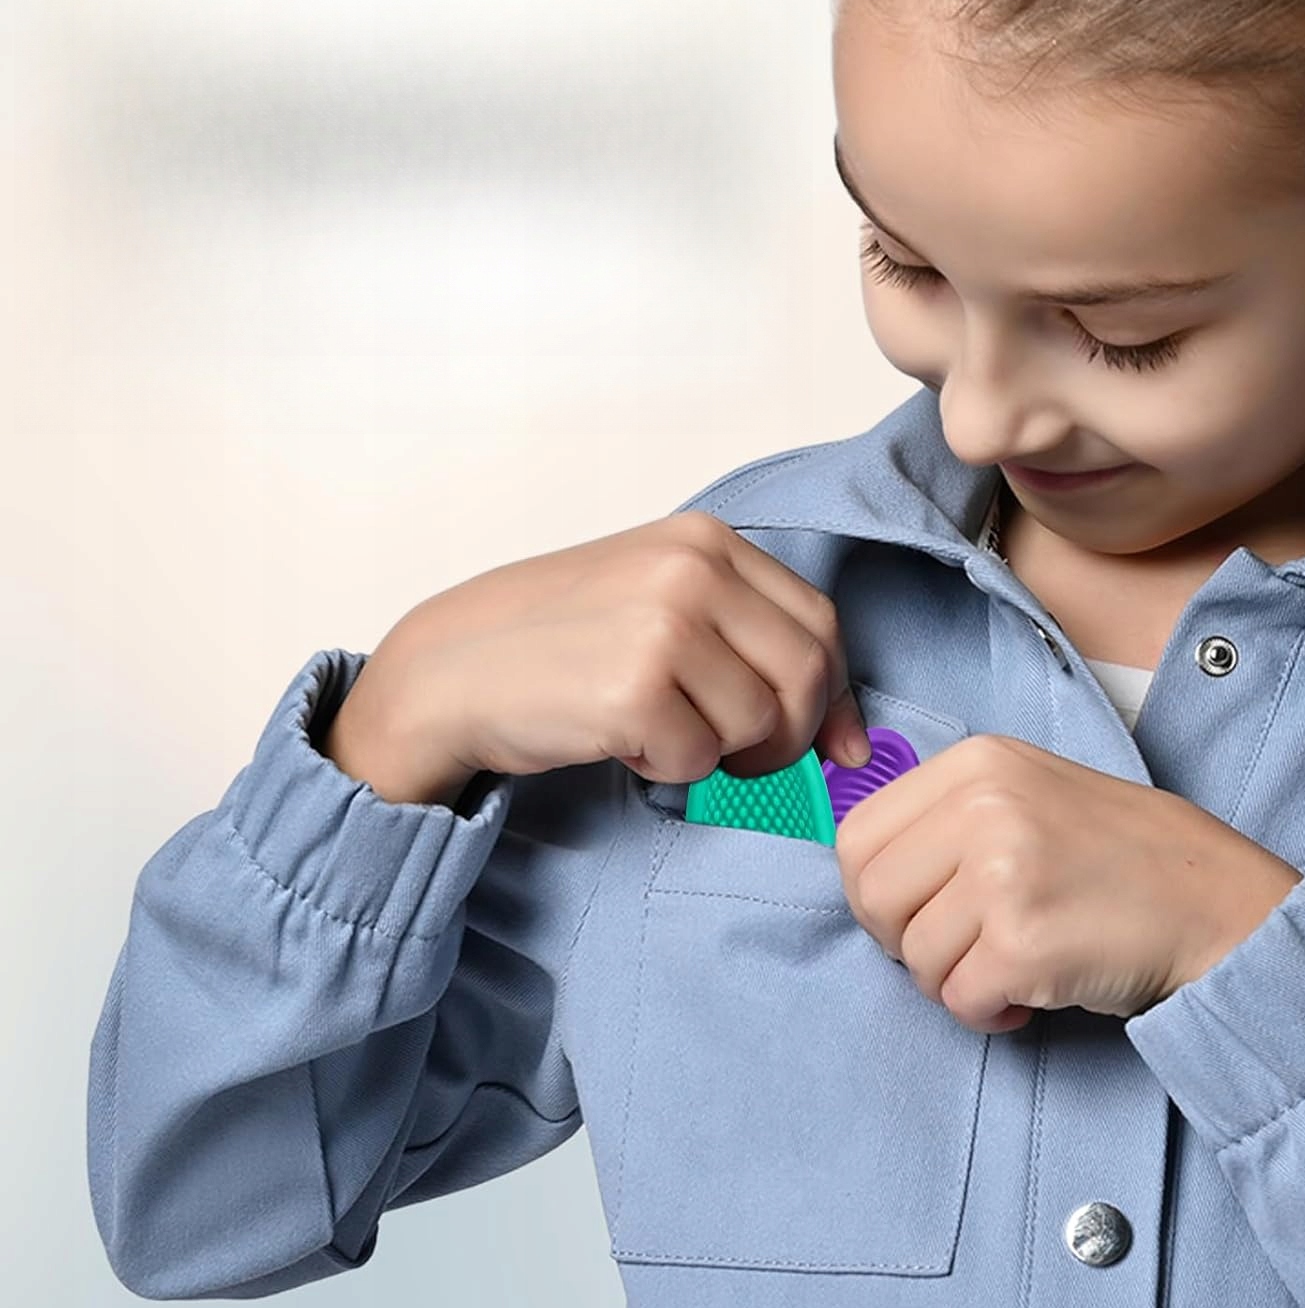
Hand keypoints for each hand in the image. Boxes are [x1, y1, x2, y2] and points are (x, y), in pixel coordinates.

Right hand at [357, 511, 872, 789]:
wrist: (449, 669)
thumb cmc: (554, 643)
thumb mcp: (659, 606)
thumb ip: (749, 644)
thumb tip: (852, 741)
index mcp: (705, 540)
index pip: (820, 622)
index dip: (832, 694)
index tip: (830, 744)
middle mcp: (693, 570)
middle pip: (807, 676)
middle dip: (785, 735)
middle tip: (734, 754)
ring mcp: (665, 625)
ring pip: (759, 726)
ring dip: (712, 751)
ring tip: (647, 724)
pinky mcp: (635, 689)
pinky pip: (700, 761)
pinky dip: (663, 767)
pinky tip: (615, 737)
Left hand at [833, 734, 1302, 1033]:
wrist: (1217, 904)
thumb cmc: (1117, 857)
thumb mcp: (1027, 794)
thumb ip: (946, 817)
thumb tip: (862, 871)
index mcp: (976, 764)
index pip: (856, 836)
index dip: (873, 890)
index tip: (913, 912)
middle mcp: (984, 807)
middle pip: (871, 898)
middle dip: (904, 942)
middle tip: (959, 951)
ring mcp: (1004, 873)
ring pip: (913, 957)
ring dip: (954, 981)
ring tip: (1012, 967)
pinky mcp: (1025, 943)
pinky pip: (959, 999)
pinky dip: (988, 1013)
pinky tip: (1031, 994)